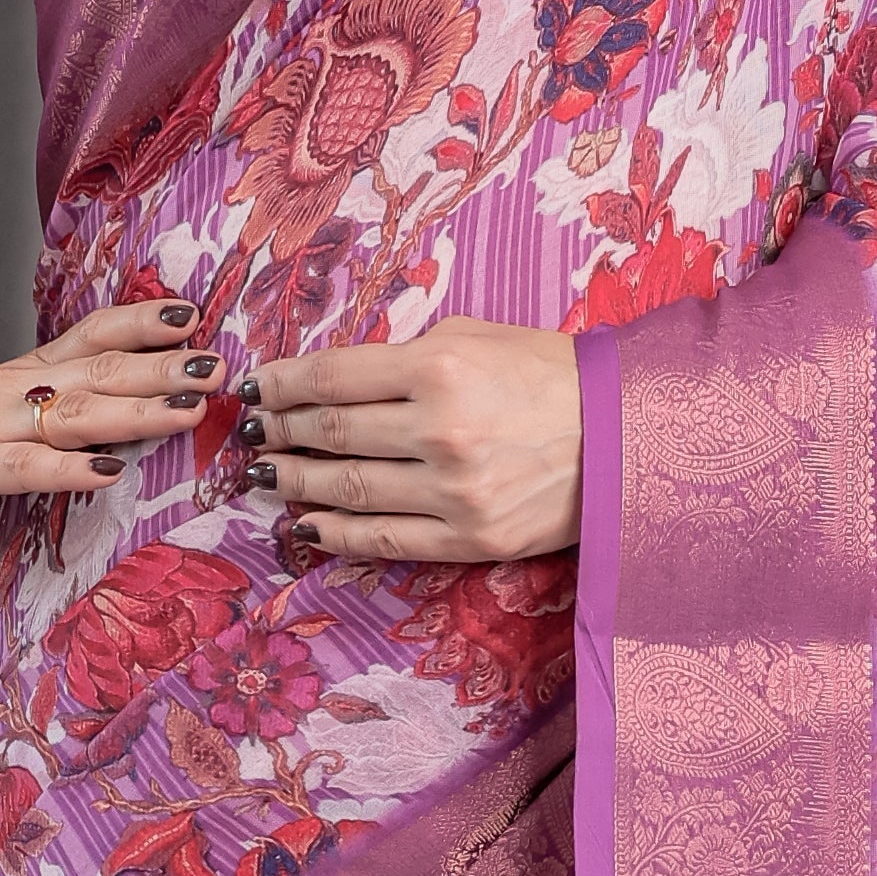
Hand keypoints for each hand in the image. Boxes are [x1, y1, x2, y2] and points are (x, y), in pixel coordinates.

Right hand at [0, 295, 207, 544]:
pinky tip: (110, 472)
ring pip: (73, 413)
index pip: (92, 334)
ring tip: (189, 409)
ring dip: (136, 409)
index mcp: (27, 374)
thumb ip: (61, 406)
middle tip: (219, 365)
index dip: (143, 322)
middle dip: (163, 366)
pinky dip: (70, 468)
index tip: (197, 314)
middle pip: (98, 369)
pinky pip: (25, 467)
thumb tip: (135, 406)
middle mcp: (14, 390)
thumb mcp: (5, 412)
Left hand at [254, 318, 581, 564]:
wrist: (625, 437)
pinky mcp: (468, 538)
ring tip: (263, 474)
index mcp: (440, 367)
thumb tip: (335, 378)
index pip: (333, 378)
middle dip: (279, 431)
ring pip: (347, 488)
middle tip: (251, 431)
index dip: (282, 384)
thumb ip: (406, 354)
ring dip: (294, 482)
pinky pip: (383, 539)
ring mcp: (453, 492)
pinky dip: (335, 533)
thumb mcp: (478, 336)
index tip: (254, 388)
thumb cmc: (552, 376)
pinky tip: (305, 524)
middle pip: (331, 433)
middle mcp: (440, 431)